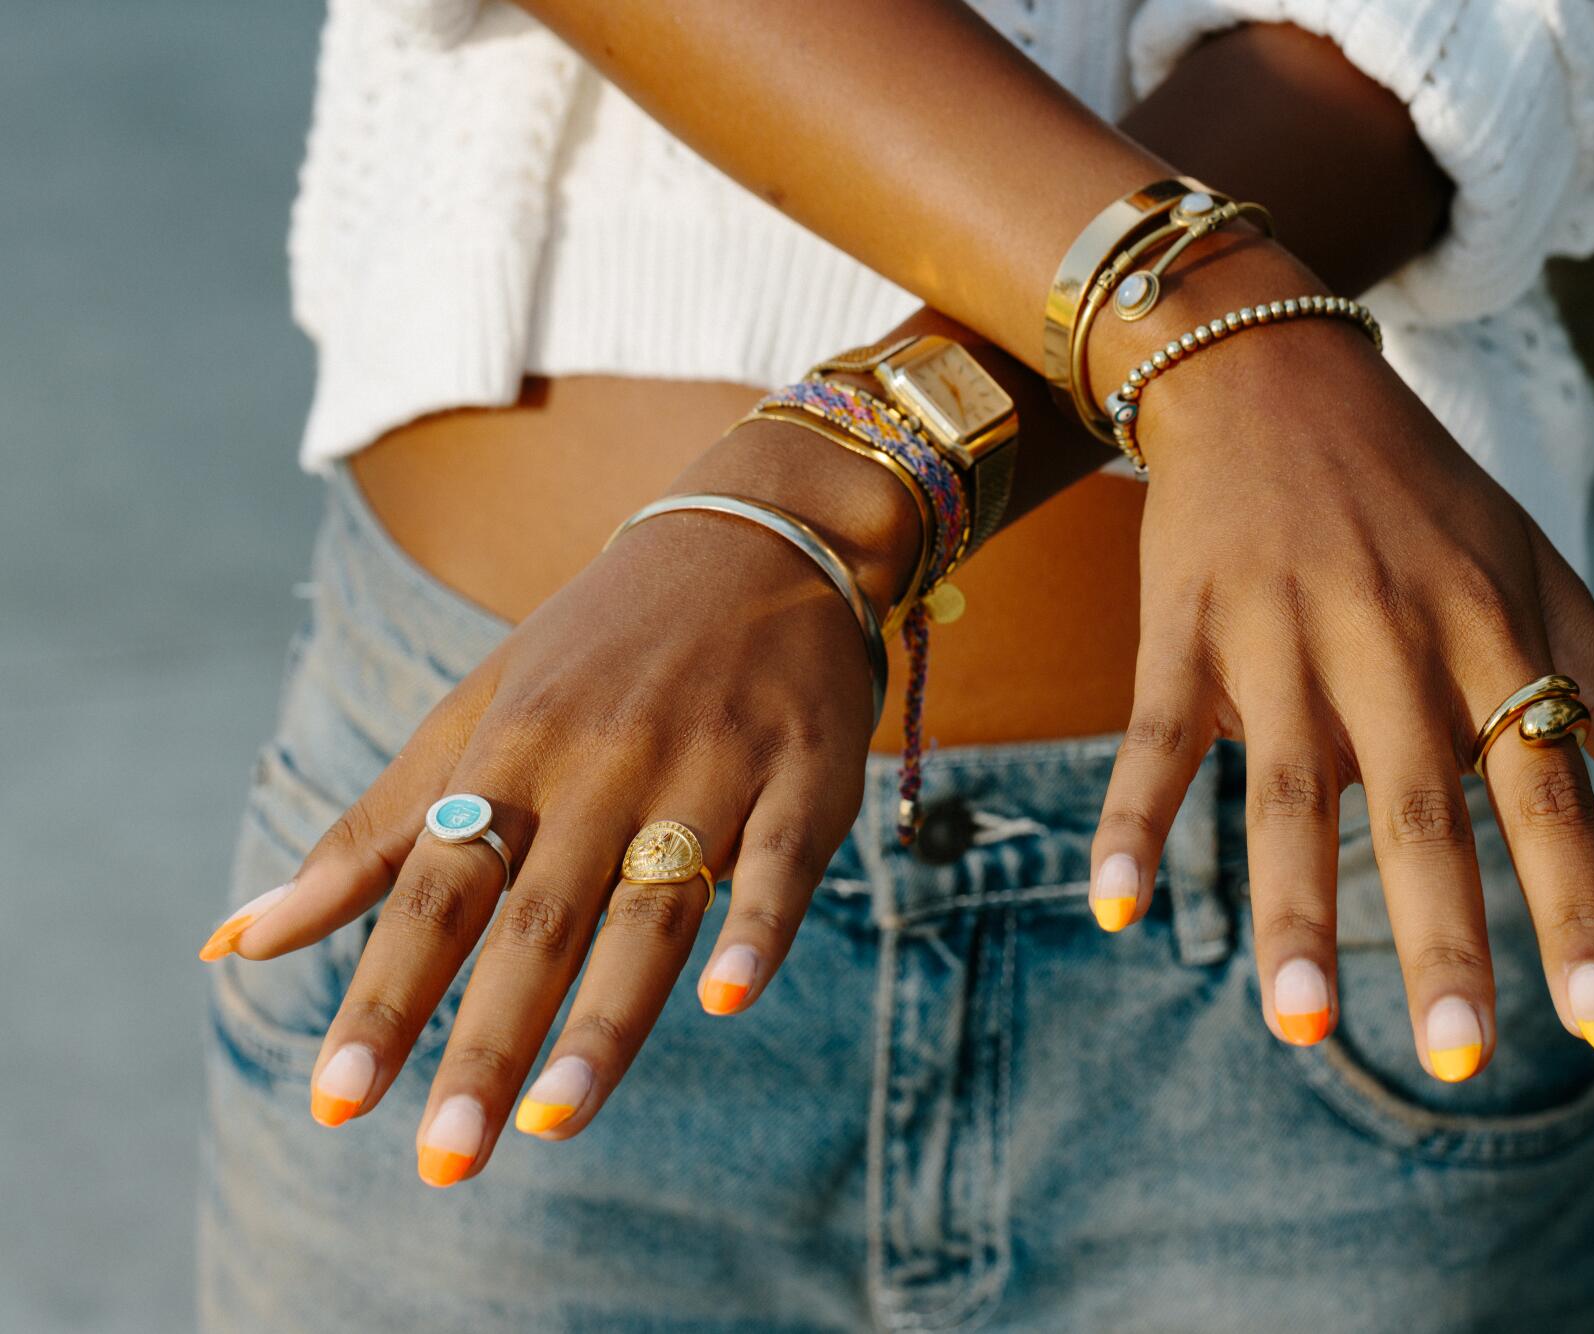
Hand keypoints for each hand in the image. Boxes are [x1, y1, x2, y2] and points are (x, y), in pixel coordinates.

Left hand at [222, 426, 909, 1184]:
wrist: (756, 532)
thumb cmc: (598, 649)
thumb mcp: (475, 719)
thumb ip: (372, 837)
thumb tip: (235, 942)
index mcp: (514, 751)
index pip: (434, 890)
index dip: (387, 996)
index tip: (337, 1102)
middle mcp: (603, 763)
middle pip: (536, 919)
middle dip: (486, 1042)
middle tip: (446, 1159)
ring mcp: (708, 763)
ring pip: (650, 905)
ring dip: (604, 1018)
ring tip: (553, 1119)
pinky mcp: (804, 770)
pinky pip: (782, 858)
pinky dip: (755, 923)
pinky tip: (725, 996)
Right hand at [1087, 302, 1593, 1077]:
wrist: (1268, 369)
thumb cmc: (1418, 492)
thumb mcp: (1537, 574)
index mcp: (1488, 637)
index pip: (1550, 793)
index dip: (1582, 909)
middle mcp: (1391, 643)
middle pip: (1424, 807)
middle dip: (1443, 935)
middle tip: (1459, 1058)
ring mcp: (1280, 636)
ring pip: (1290, 788)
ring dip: (1294, 905)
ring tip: (1297, 1027)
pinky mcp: (1185, 630)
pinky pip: (1156, 737)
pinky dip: (1133, 819)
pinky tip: (1114, 907)